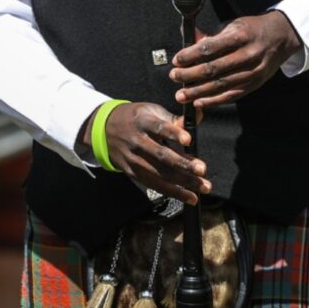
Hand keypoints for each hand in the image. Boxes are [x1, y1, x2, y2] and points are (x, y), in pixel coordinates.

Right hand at [90, 102, 210, 205]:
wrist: (105, 129)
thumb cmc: (136, 118)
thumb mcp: (151, 111)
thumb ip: (174, 118)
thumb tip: (198, 117)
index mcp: (142, 121)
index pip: (159, 127)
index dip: (173, 133)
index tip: (189, 140)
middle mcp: (137, 141)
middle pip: (161, 154)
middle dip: (182, 163)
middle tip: (202, 169)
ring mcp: (134, 159)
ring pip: (160, 174)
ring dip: (183, 182)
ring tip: (204, 186)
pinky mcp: (133, 173)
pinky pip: (155, 185)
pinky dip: (174, 192)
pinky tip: (191, 197)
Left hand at [170, 10, 302, 109]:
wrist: (281, 37)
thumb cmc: (251, 29)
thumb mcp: (232, 26)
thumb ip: (210, 36)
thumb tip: (187, 38)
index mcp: (240, 35)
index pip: (211, 48)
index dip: (191, 55)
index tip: (176, 60)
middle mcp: (248, 54)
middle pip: (214, 68)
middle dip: (190, 75)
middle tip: (174, 77)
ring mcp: (253, 71)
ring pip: (221, 85)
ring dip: (198, 92)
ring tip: (181, 95)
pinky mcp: (255, 84)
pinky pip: (232, 95)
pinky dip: (214, 101)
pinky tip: (199, 103)